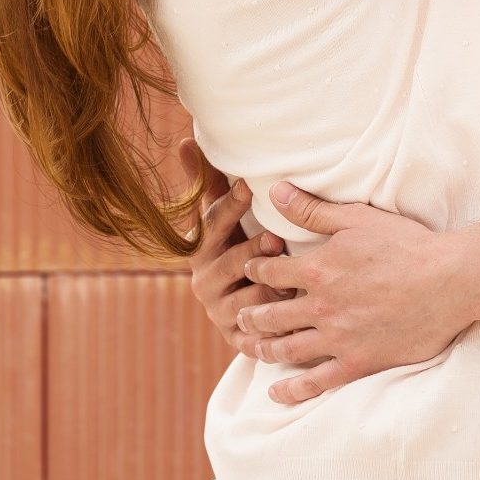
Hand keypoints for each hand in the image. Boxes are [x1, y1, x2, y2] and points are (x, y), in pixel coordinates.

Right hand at [180, 139, 283, 361]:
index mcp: (200, 248)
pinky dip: (274, 329)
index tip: (249, 187)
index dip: (229, 205)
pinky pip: (256, 336)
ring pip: (244, 300)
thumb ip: (208, 182)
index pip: (211, 224)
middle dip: (250, 252)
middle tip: (275, 241)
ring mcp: (220, 311)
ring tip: (291, 283)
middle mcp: (204, 280)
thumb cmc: (235, 247)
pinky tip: (294, 321)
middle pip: (227, 263)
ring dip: (267, 291)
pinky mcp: (237, 339)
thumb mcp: (223, 217)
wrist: (239, 308)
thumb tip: (185, 140)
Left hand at [234, 183, 479, 405]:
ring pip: (285, 348)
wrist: (449, 281)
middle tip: (241, 315)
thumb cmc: (408, 245)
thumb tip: (274, 191)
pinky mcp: (358, 362)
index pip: (269, 274)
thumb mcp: (358, 218)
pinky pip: (317, 382)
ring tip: (251, 347)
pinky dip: (292, 389)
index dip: (255, 271)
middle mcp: (320, 307)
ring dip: (262, 348)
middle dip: (250, 314)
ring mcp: (338, 338)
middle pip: (270, 315)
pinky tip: (276, 392)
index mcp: (318, 270)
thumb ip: (312, 210)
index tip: (251, 272)